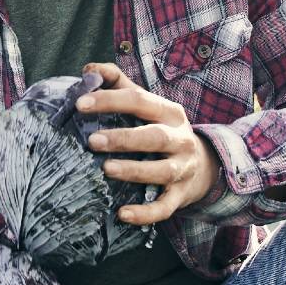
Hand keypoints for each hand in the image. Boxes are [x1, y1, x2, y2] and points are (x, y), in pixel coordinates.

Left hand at [74, 61, 220, 224]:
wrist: (205, 166)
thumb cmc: (162, 129)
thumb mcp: (148, 105)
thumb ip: (119, 84)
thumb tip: (89, 70)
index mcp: (169, 112)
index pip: (140, 100)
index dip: (110, 100)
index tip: (80, 104)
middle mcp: (180, 139)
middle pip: (154, 137)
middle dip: (124, 138)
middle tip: (92, 140)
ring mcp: (183, 169)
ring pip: (161, 171)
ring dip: (134, 170)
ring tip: (106, 169)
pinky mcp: (180, 196)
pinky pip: (164, 207)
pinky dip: (145, 213)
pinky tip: (122, 214)